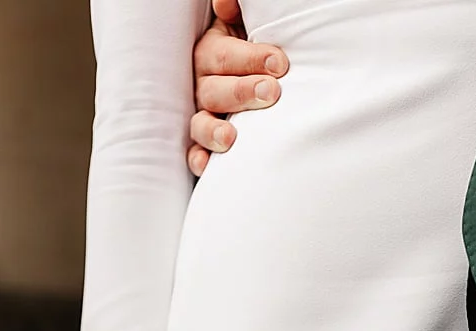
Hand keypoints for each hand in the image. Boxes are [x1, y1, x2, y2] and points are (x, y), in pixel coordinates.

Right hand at [188, 0, 289, 175]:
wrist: (260, 80)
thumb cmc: (257, 51)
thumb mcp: (246, 26)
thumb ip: (236, 11)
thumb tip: (224, 3)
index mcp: (212, 54)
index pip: (225, 56)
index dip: (251, 59)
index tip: (280, 64)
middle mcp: (203, 84)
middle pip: (214, 90)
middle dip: (242, 92)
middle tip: (271, 93)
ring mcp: (203, 114)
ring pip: (201, 123)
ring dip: (214, 131)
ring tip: (231, 138)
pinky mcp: (205, 142)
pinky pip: (196, 152)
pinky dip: (200, 161)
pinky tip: (208, 168)